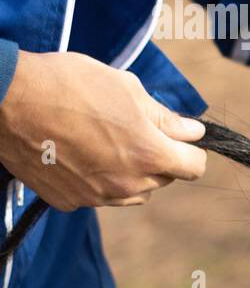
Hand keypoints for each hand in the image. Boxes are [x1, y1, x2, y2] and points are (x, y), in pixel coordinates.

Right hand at [0, 51, 206, 210]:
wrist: (6, 99)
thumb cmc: (69, 85)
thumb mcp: (126, 88)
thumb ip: (164, 117)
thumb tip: (192, 132)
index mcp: (148, 154)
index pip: (194, 167)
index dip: (190, 149)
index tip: (179, 136)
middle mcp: (126, 184)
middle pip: (163, 179)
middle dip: (158, 158)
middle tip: (133, 130)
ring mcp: (96, 197)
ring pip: (133, 192)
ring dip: (131, 173)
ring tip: (105, 141)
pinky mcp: (68, 202)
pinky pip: (100, 196)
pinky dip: (99, 180)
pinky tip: (80, 154)